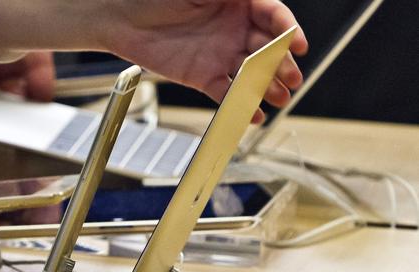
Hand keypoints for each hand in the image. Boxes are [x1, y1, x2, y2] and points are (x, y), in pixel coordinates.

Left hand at [105, 0, 308, 121]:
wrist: (121, 17)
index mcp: (240, 3)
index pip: (273, 16)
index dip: (288, 30)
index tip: (297, 44)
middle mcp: (235, 30)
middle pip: (268, 48)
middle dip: (282, 64)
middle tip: (292, 78)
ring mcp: (220, 54)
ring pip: (251, 73)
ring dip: (268, 86)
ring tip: (280, 98)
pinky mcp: (203, 76)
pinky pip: (226, 92)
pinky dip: (239, 104)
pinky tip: (252, 114)